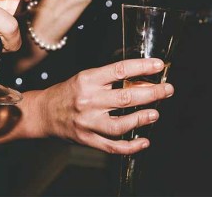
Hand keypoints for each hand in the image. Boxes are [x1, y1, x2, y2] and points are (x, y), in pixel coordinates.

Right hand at [38, 59, 173, 153]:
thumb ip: (113, 79)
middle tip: (168, 89)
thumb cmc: (70, 91)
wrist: (43, 112)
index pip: (120, 70)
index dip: (142, 67)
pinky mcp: (87, 139)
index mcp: (89, 79)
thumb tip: (144, 80)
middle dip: (151, 93)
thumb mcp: (89, 77)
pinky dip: (130, 146)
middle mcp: (88, 100)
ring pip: (120, 124)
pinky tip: (144, 141)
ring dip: (142, 119)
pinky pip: (112, 146)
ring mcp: (87, 122)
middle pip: (126, 97)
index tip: (159, 65)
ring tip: (156, 113)